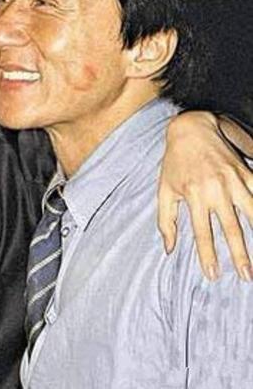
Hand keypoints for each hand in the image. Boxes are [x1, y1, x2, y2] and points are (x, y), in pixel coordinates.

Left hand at [158, 111, 252, 280]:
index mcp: (193, 195)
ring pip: (251, 213)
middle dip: (239, 255)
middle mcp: (215, 190)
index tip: (213, 275)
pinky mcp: (245, 172)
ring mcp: (233, 181)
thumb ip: (166, 220)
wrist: (190, 130)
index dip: (208, 255)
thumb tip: (169, 249)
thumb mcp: (163, 189)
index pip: (202, 232)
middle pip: (231, 229)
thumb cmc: (174, 163)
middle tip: (247, 277)